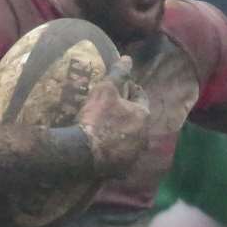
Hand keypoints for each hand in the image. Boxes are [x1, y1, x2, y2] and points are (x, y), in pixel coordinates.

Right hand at [76, 56, 149, 177]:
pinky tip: (104, 147)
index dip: (132, 90)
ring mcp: (134, 154)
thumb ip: (118, 74)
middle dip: (129, 113)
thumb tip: (127, 58)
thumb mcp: (105, 90)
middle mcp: (144, 136)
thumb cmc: (96, 117)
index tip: (123, 87)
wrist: (82, 151)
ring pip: (131, 139)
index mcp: (143, 115)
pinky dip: (116, 151)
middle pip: (138, 120)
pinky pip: (121, 156)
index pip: (142, 97)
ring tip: (107, 128)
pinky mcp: (123, 168)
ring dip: (123, 133)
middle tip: (113, 108)